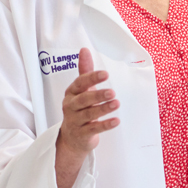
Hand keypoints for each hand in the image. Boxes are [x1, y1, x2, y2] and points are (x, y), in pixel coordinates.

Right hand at [55, 49, 118, 187]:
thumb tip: (84, 49)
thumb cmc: (79, 109)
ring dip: (103, 109)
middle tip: (112, 92)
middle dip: (97, 95)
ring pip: (89, 114)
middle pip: (84, 100)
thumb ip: (84, 71)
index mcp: (71, 93)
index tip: (105, 74)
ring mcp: (75, 121)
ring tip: (117, 103)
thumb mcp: (81, 90)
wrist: (72, 138)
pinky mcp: (82, 134)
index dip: (92, 78)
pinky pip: (94, 129)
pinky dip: (105, 125)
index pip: (80, 83)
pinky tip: (116, 121)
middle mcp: (71, 106)